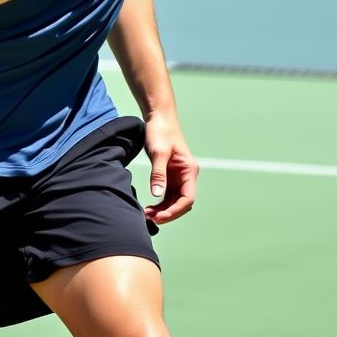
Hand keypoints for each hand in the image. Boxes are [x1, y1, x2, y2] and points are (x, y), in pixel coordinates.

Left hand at [142, 111, 198, 226]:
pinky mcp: (169, 175)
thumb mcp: (158, 153)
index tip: (160, 216)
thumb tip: (156, 195)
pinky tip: (149, 208)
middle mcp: (187, 176)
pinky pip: (167, 195)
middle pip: (182, 203)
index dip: (175, 210)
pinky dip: (159, 203)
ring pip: (174, 201)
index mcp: (189, 170)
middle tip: (150, 218)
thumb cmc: (161, 131)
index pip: (187, 198)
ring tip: (146, 215)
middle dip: (168, 213)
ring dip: (163, 210)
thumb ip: (158, 174)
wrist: (158, 117)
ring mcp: (178, 177)